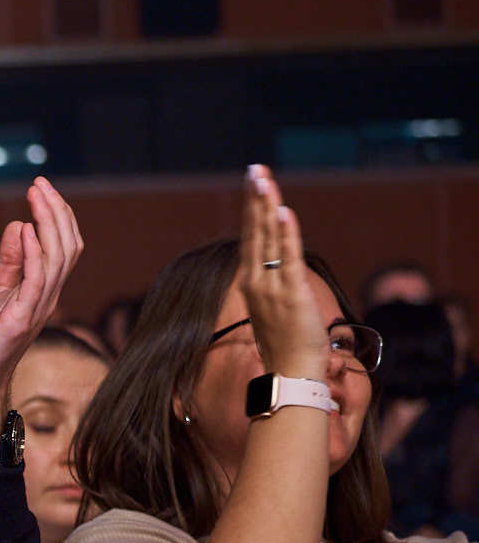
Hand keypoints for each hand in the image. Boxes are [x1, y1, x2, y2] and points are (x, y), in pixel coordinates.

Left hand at [0, 177, 84, 405]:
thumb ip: (10, 263)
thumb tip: (20, 227)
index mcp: (44, 290)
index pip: (63, 246)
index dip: (57, 216)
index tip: (41, 188)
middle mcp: (48, 296)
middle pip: (66, 246)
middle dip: (55, 211)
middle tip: (40, 183)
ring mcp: (38, 308)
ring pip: (56, 258)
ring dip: (47, 223)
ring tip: (36, 195)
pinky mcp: (21, 319)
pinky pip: (35, 280)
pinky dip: (34, 253)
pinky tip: (27, 229)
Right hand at [238, 165, 328, 379]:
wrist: (290, 372)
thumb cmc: (285, 346)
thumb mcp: (273, 311)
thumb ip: (274, 287)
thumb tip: (279, 273)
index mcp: (251, 283)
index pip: (251, 238)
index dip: (252, 210)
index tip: (254, 185)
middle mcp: (256, 281)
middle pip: (255, 231)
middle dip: (255, 198)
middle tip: (255, 170)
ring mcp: (272, 286)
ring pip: (268, 238)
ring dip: (266, 207)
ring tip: (264, 180)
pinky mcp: (292, 292)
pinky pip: (288, 257)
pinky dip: (286, 233)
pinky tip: (283, 211)